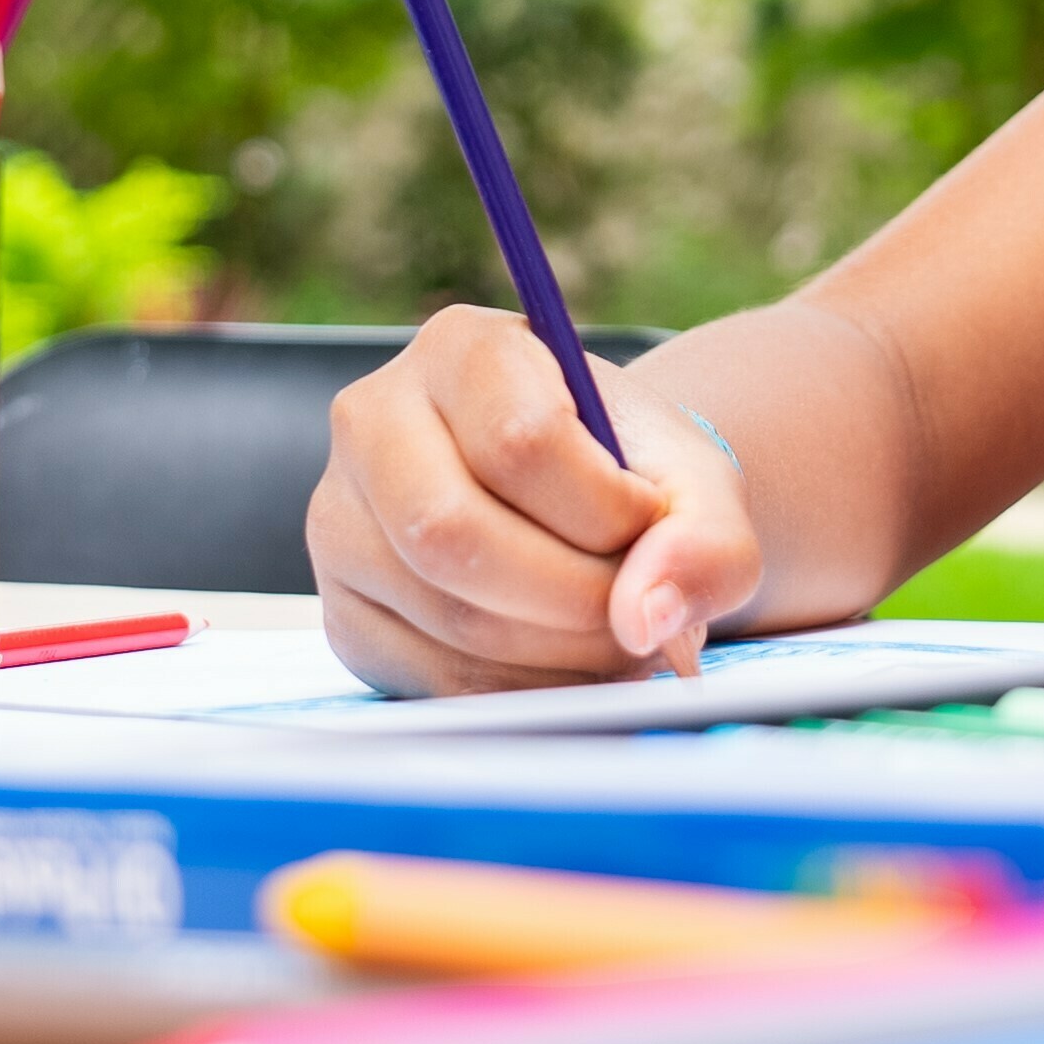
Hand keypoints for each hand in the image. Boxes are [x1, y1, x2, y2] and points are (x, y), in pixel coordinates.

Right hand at [306, 304, 762, 695]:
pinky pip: (431, 679)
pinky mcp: (342, 608)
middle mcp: (373, 418)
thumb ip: (704, 537)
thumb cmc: (628, 478)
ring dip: (560, 658)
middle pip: (453, 531)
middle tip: (637, 615)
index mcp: (460, 348)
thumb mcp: (693, 481)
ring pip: (445, 614)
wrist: (580, 509)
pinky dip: (522, 695)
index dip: (606, 510)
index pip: (520, 438)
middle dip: (574, 600)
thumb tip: (646, 619)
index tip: (648, 525)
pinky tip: (562, 669)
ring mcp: (340, 516)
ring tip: (613, 643)